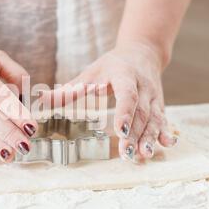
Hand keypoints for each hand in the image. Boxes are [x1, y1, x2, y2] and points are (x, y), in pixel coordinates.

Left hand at [45, 42, 176, 160]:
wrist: (143, 52)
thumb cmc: (113, 64)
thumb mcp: (91, 72)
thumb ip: (69, 89)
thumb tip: (41, 98)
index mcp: (125, 76)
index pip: (127, 95)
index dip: (125, 112)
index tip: (120, 130)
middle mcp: (143, 87)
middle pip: (141, 113)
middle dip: (135, 134)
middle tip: (127, 153)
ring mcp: (154, 97)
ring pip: (154, 119)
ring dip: (149, 138)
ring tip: (143, 155)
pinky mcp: (160, 104)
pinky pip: (163, 119)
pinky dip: (165, 132)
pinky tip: (167, 145)